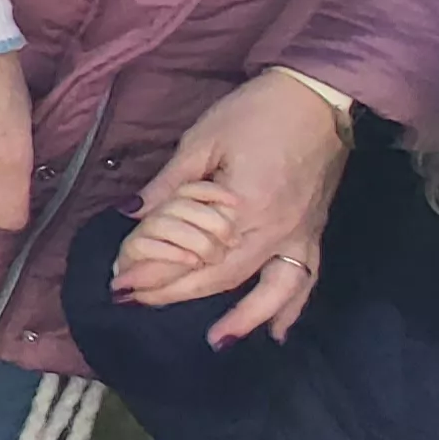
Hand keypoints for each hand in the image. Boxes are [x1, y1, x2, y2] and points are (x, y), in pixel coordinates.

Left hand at [124, 71, 349, 344]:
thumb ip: (169, 184)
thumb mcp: (203, 140)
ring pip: (271, 290)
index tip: (121, 283)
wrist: (318, 97)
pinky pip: (306, 278)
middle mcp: (276, 229)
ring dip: (244, 319)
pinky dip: (292, 308)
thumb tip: (130, 214)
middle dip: (178, 293)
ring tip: (216, 342)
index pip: (193, 254)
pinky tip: (278, 331)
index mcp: (244, 207)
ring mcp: (301, 234)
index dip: (155, 272)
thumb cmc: (257, 112)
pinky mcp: (315, 230)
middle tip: (138, 302)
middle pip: (223, 276)